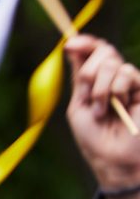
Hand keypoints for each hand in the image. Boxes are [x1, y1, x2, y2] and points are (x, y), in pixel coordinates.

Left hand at [64, 35, 139, 196]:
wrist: (112, 155)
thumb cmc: (93, 136)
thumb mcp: (78, 104)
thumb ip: (79, 77)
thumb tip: (72, 46)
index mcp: (93, 80)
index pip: (93, 51)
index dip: (84, 43)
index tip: (71, 44)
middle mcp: (111, 77)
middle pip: (103, 52)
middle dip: (90, 72)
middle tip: (88, 95)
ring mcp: (128, 82)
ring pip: (113, 64)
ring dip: (101, 88)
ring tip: (102, 110)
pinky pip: (127, 73)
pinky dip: (116, 90)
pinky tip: (119, 106)